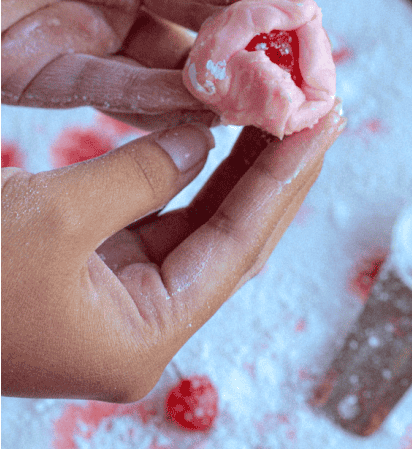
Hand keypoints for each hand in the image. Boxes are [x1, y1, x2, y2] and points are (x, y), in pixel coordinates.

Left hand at [1, 0, 280, 129]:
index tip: (294, 36)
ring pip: (154, 77)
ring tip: (249, 103)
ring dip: (203, 92)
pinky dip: (150, 105)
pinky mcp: (33, 78)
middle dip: (236, 64)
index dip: (251, 13)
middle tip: (283, 86)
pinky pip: (103, 95)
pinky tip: (193, 106)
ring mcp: (71, 39)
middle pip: (188, 40)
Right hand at [1, 109, 345, 400]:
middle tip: (317, 111)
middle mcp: (142, 327)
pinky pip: (154, 221)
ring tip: (280, 115)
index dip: (285, 178)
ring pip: (197, 227)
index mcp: (143, 337)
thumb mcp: (51, 217)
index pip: (240, 245)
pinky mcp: (87, 277)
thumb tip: (200, 140)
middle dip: (274, 174)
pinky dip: (182, 178)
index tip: (324, 121)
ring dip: (237, 172)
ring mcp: (116, 304)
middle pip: (230, 238)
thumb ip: (138, 176)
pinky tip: (213, 136)